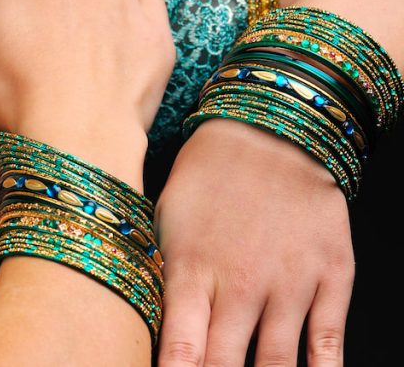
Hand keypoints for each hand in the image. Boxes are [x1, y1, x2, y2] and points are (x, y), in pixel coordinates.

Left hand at [156, 118, 353, 366]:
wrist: (268, 130)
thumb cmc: (205, 176)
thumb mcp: (161, 221)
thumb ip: (157, 276)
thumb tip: (143, 320)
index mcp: (191, 271)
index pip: (180, 350)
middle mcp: (240, 284)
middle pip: (224, 365)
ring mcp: (289, 283)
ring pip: (275, 363)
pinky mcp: (331, 276)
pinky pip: (327, 341)